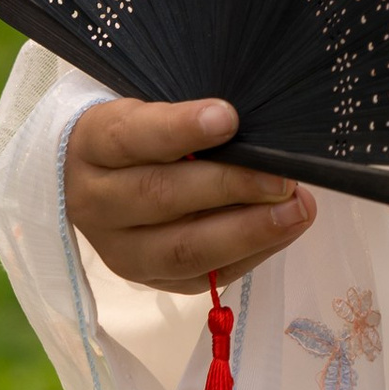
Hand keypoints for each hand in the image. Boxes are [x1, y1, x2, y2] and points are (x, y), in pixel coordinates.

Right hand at [62, 95, 314, 295]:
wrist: (100, 180)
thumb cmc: (142, 134)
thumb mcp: (151, 110)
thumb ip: (190, 120)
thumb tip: (252, 134)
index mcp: (93, 145)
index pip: (132, 136)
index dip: (180, 128)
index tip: (229, 118)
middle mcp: (96, 201)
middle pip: (160, 197)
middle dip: (231, 186)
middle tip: (282, 178)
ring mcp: (118, 249)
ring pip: (182, 249)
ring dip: (247, 232)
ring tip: (295, 211)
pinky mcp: (148, 279)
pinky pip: (202, 275)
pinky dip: (249, 255)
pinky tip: (282, 233)